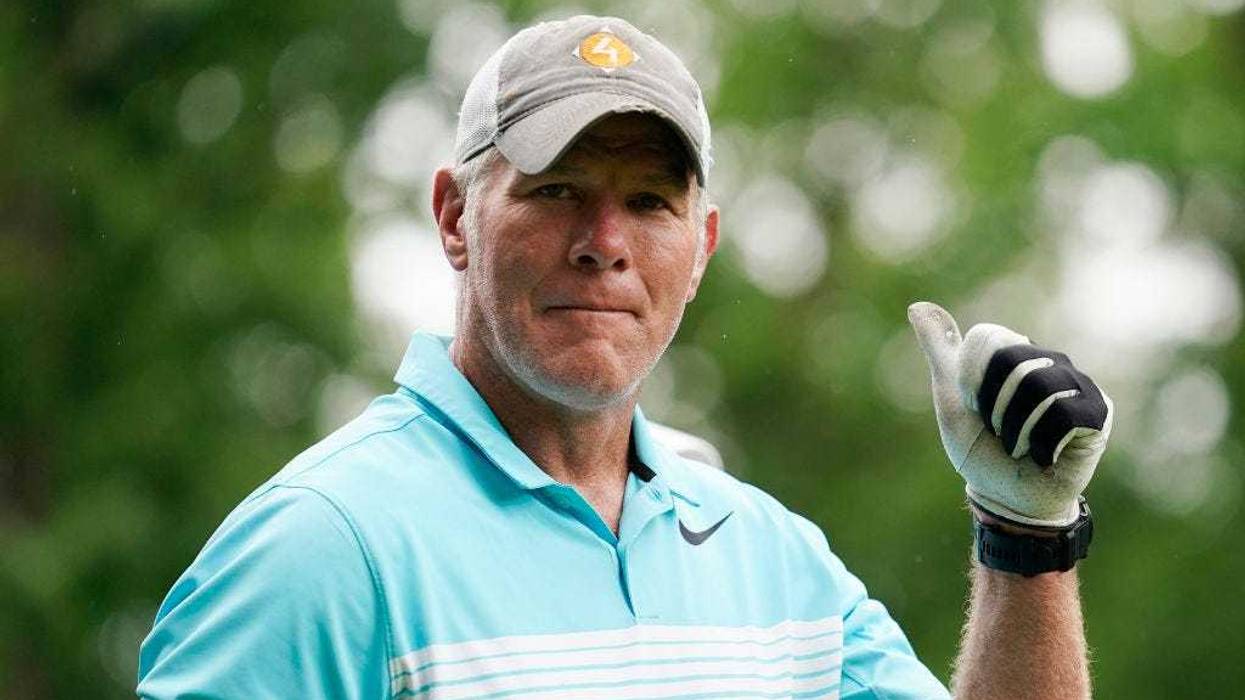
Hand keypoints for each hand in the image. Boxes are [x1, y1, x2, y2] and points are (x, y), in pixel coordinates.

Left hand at [907, 301, 1112, 527]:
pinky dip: (1042, 444)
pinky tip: (1045, 454)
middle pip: (1013, 360)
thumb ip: (940, 352)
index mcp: (1013, 351)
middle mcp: (1048, 360)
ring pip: (1040, 387)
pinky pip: (1066, 414)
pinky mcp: (1099, 412)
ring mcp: (1077, 383)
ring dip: (1016, 429)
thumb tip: (916, 306)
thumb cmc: (980, 449)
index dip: (971, 379)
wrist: (1008, 499)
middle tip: (998, 429)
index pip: (987, 339)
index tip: (974, 405)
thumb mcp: (951, 398)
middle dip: (993, 405)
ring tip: (1020, 444)